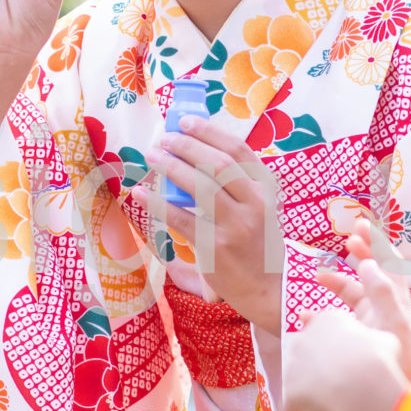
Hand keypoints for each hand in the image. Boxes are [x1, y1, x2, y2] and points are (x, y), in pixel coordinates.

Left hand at [144, 113, 283, 334]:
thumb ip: (237, 184)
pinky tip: (141, 192)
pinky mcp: (215, 249)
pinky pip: (181, 219)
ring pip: (200, 188)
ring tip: (152, 156)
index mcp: (266, 190)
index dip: (210, 132)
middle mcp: (255, 205)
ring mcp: (235, 227)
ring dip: (172, 167)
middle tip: (163, 139)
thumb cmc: (258, 243)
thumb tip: (195, 151)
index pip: (239, 150)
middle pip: (218, 164)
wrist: (269, 289)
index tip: (185, 121)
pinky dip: (158, 203)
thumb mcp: (261, 208)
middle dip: (187, 146)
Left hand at [279, 309, 410, 410]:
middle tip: (332, 380)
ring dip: (305, 390)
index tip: (339, 352)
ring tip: (318, 405)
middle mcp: (306, 338)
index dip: (332, 341)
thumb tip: (379, 347)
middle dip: (315, 363)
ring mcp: (294, 365)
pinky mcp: (290, 392)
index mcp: (330, 321)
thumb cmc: (380, 359)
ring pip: (296, 378)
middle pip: (306, 349)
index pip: (325, 325)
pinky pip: (289, 409)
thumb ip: (376, 340)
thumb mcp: (387, 341)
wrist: (362, 382)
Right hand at [315, 215, 410, 390]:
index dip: (376, 243)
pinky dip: (322, 316)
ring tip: (319, 275)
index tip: (361, 225)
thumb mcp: (392, 324)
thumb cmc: (401, 361)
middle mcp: (383, 308)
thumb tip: (367, 263)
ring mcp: (370, 323)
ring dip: (337, 283)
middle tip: (346, 237)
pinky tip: (305, 317)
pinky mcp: (357, 339)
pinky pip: (338, 320)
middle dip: (360, 254)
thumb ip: (381, 292)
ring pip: (352, 295)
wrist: (400, 396)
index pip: (388, 264)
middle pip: (371, 274)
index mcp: (394, 301)